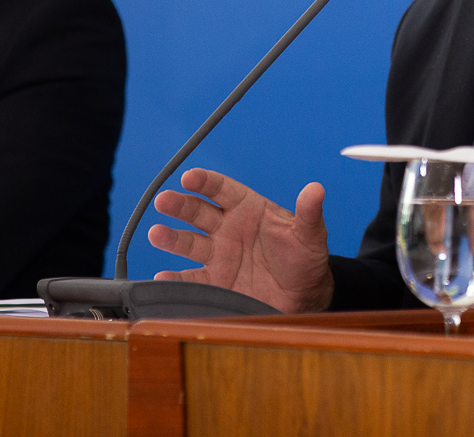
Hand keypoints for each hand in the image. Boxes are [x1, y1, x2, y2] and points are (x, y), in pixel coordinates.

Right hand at [146, 168, 333, 312]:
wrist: (304, 295)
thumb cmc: (306, 258)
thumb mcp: (310, 235)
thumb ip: (308, 213)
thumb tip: (316, 189)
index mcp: (248, 208)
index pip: (222, 189)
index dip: (205, 182)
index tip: (189, 177)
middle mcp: (228, 228)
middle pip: (198, 212)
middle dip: (180, 205)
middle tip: (163, 200)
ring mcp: (219, 255)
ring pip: (188, 242)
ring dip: (170, 237)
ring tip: (157, 234)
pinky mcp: (216, 282)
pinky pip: (191, 278)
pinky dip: (176, 279)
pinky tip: (163, 276)